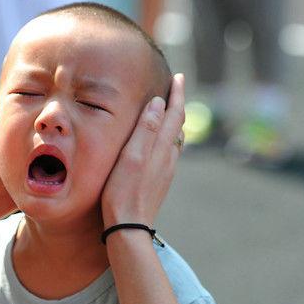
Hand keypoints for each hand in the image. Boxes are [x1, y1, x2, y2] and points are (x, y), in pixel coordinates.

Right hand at [101, 74, 185, 226]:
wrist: (129, 227)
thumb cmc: (124, 191)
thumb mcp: (132, 155)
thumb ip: (146, 128)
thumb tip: (159, 102)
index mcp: (162, 148)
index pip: (175, 113)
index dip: (177, 94)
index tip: (179, 77)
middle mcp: (168, 157)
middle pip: (178, 124)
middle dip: (177, 104)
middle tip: (174, 87)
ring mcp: (165, 170)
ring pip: (174, 139)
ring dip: (173, 121)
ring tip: (168, 109)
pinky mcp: (159, 181)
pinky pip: (168, 151)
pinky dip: (166, 137)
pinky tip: (159, 142)